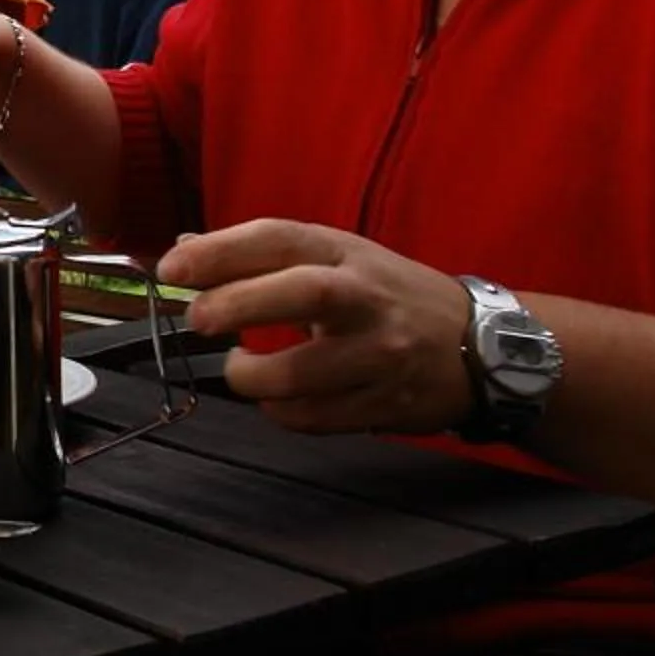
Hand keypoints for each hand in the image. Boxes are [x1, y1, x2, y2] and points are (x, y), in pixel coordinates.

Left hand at [158, 219, 477, 434]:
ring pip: (305, 372)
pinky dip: (282, 412)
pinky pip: (317, 417)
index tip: (172, 268)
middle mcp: (367, 298)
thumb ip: (264, 257)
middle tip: (198, 319)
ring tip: (238, 369)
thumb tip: (185, 251)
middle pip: (303, 293)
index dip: (220, 251)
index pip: (278, 238)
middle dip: (239, 303)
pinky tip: (276, 400)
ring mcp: (380, 354)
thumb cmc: (389, 296)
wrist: (482, 345)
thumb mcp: (337, 258)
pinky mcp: (386, 403)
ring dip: (254, 377)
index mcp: (346, 253)